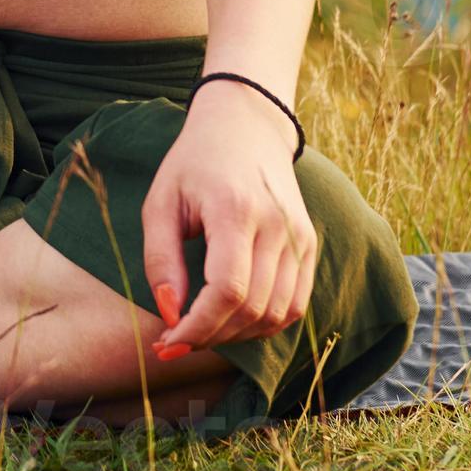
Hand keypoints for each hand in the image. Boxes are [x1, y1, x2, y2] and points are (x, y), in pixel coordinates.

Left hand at [142, 82, 315, 359]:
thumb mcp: (160, 202)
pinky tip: (232, 319)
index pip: (228, 289)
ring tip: (201, 329)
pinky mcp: (310, 246)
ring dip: (237, 335)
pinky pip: (294, 305)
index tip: (168, 341)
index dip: (199, 326)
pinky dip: (264, 323)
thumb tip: (170, 314)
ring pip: (277, 314)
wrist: (246, 128)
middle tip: (176, 341)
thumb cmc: (193, 164)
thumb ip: (161, 260)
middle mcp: (277, 226)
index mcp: (236, 210)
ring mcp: (300, 237)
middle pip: (252, 308)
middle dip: (211, 336)